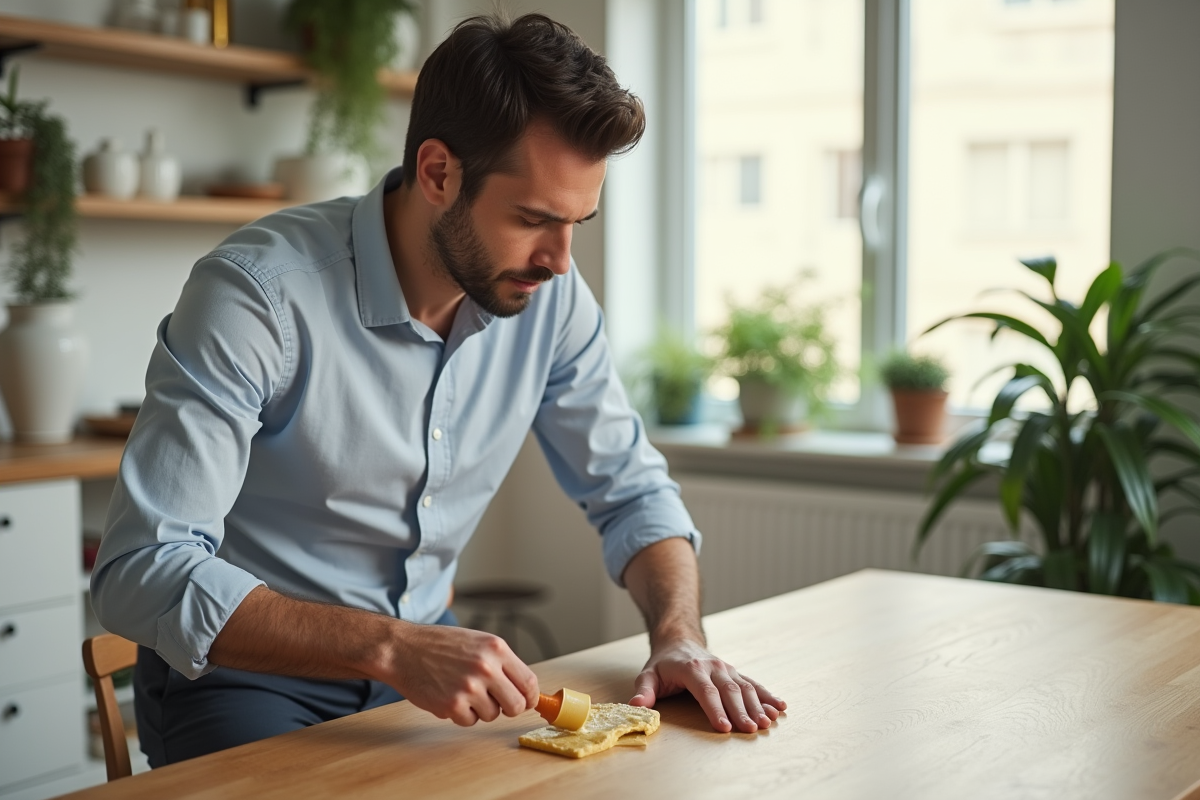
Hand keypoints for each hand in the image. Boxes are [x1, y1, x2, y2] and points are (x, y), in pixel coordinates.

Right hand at [386, 624, 539, 725]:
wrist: (403, 649)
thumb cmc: (439, 644)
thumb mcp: (477, 642)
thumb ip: (501, 662)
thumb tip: (523, 688)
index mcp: (496, 649)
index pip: (529, 682)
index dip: (530, 697)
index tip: (527, 702)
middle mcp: (485, 667)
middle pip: (516, 705)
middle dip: (508, 708)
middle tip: (495, 702)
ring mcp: (469, 687)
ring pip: (492, 715)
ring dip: (481, 709)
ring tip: (463, 690)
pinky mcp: (452, 705)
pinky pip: (470, 721)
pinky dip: (462, 714)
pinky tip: (449, 696)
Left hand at [628, 638, 784, 733]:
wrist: (680, 641)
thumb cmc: (664, 663)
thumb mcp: (648, 674)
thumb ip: (644, 691)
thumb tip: (636, 707)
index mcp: (692, 669)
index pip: (706, 691)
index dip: (715, 709)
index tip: (724, 727)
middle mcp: (713, 667)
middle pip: (729, 691)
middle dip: (741, 711)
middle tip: (751, 729)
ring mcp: (727, 669)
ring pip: (745, 687)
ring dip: (758, 705)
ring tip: (767, 722)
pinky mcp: (735, 673)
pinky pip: (754, 684)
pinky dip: (768, 696)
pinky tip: (780, 707)